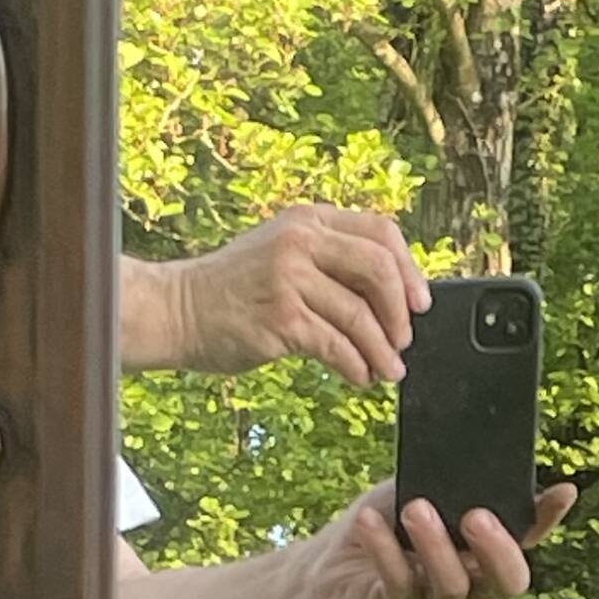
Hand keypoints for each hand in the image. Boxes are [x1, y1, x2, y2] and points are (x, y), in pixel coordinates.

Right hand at [144, 207, 431, 384]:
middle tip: (403, 341)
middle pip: (379, 269)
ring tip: (388, 371)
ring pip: (360, 315)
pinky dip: (356, 365)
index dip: (409, 270)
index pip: (381, 232)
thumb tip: (392, 300)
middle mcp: (300, 241)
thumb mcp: (284, 256)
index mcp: (308, 220)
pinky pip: (336, 345)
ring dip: (382, 350)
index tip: (419, 304)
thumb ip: (330, 263)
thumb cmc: (236, 290)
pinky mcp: (281, 317)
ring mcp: (289, 277)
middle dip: (400, 313)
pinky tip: (360, 377)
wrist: (179, 309)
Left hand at [302, 482, 576, 598]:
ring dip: (435, 546)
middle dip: (499, 550)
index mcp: (483, 550)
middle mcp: (471, 582)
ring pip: (454, 586)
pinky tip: (368, 521)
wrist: (327, 563)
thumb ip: (447, 480)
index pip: (527, 538)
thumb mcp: (416, 488)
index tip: (564, 491)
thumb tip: (474, 449)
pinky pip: (401, 585)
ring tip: (414, 509)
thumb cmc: (382, 520)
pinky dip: (385, 550)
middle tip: (476, 516)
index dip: (549, 520)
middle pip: (509, 582)